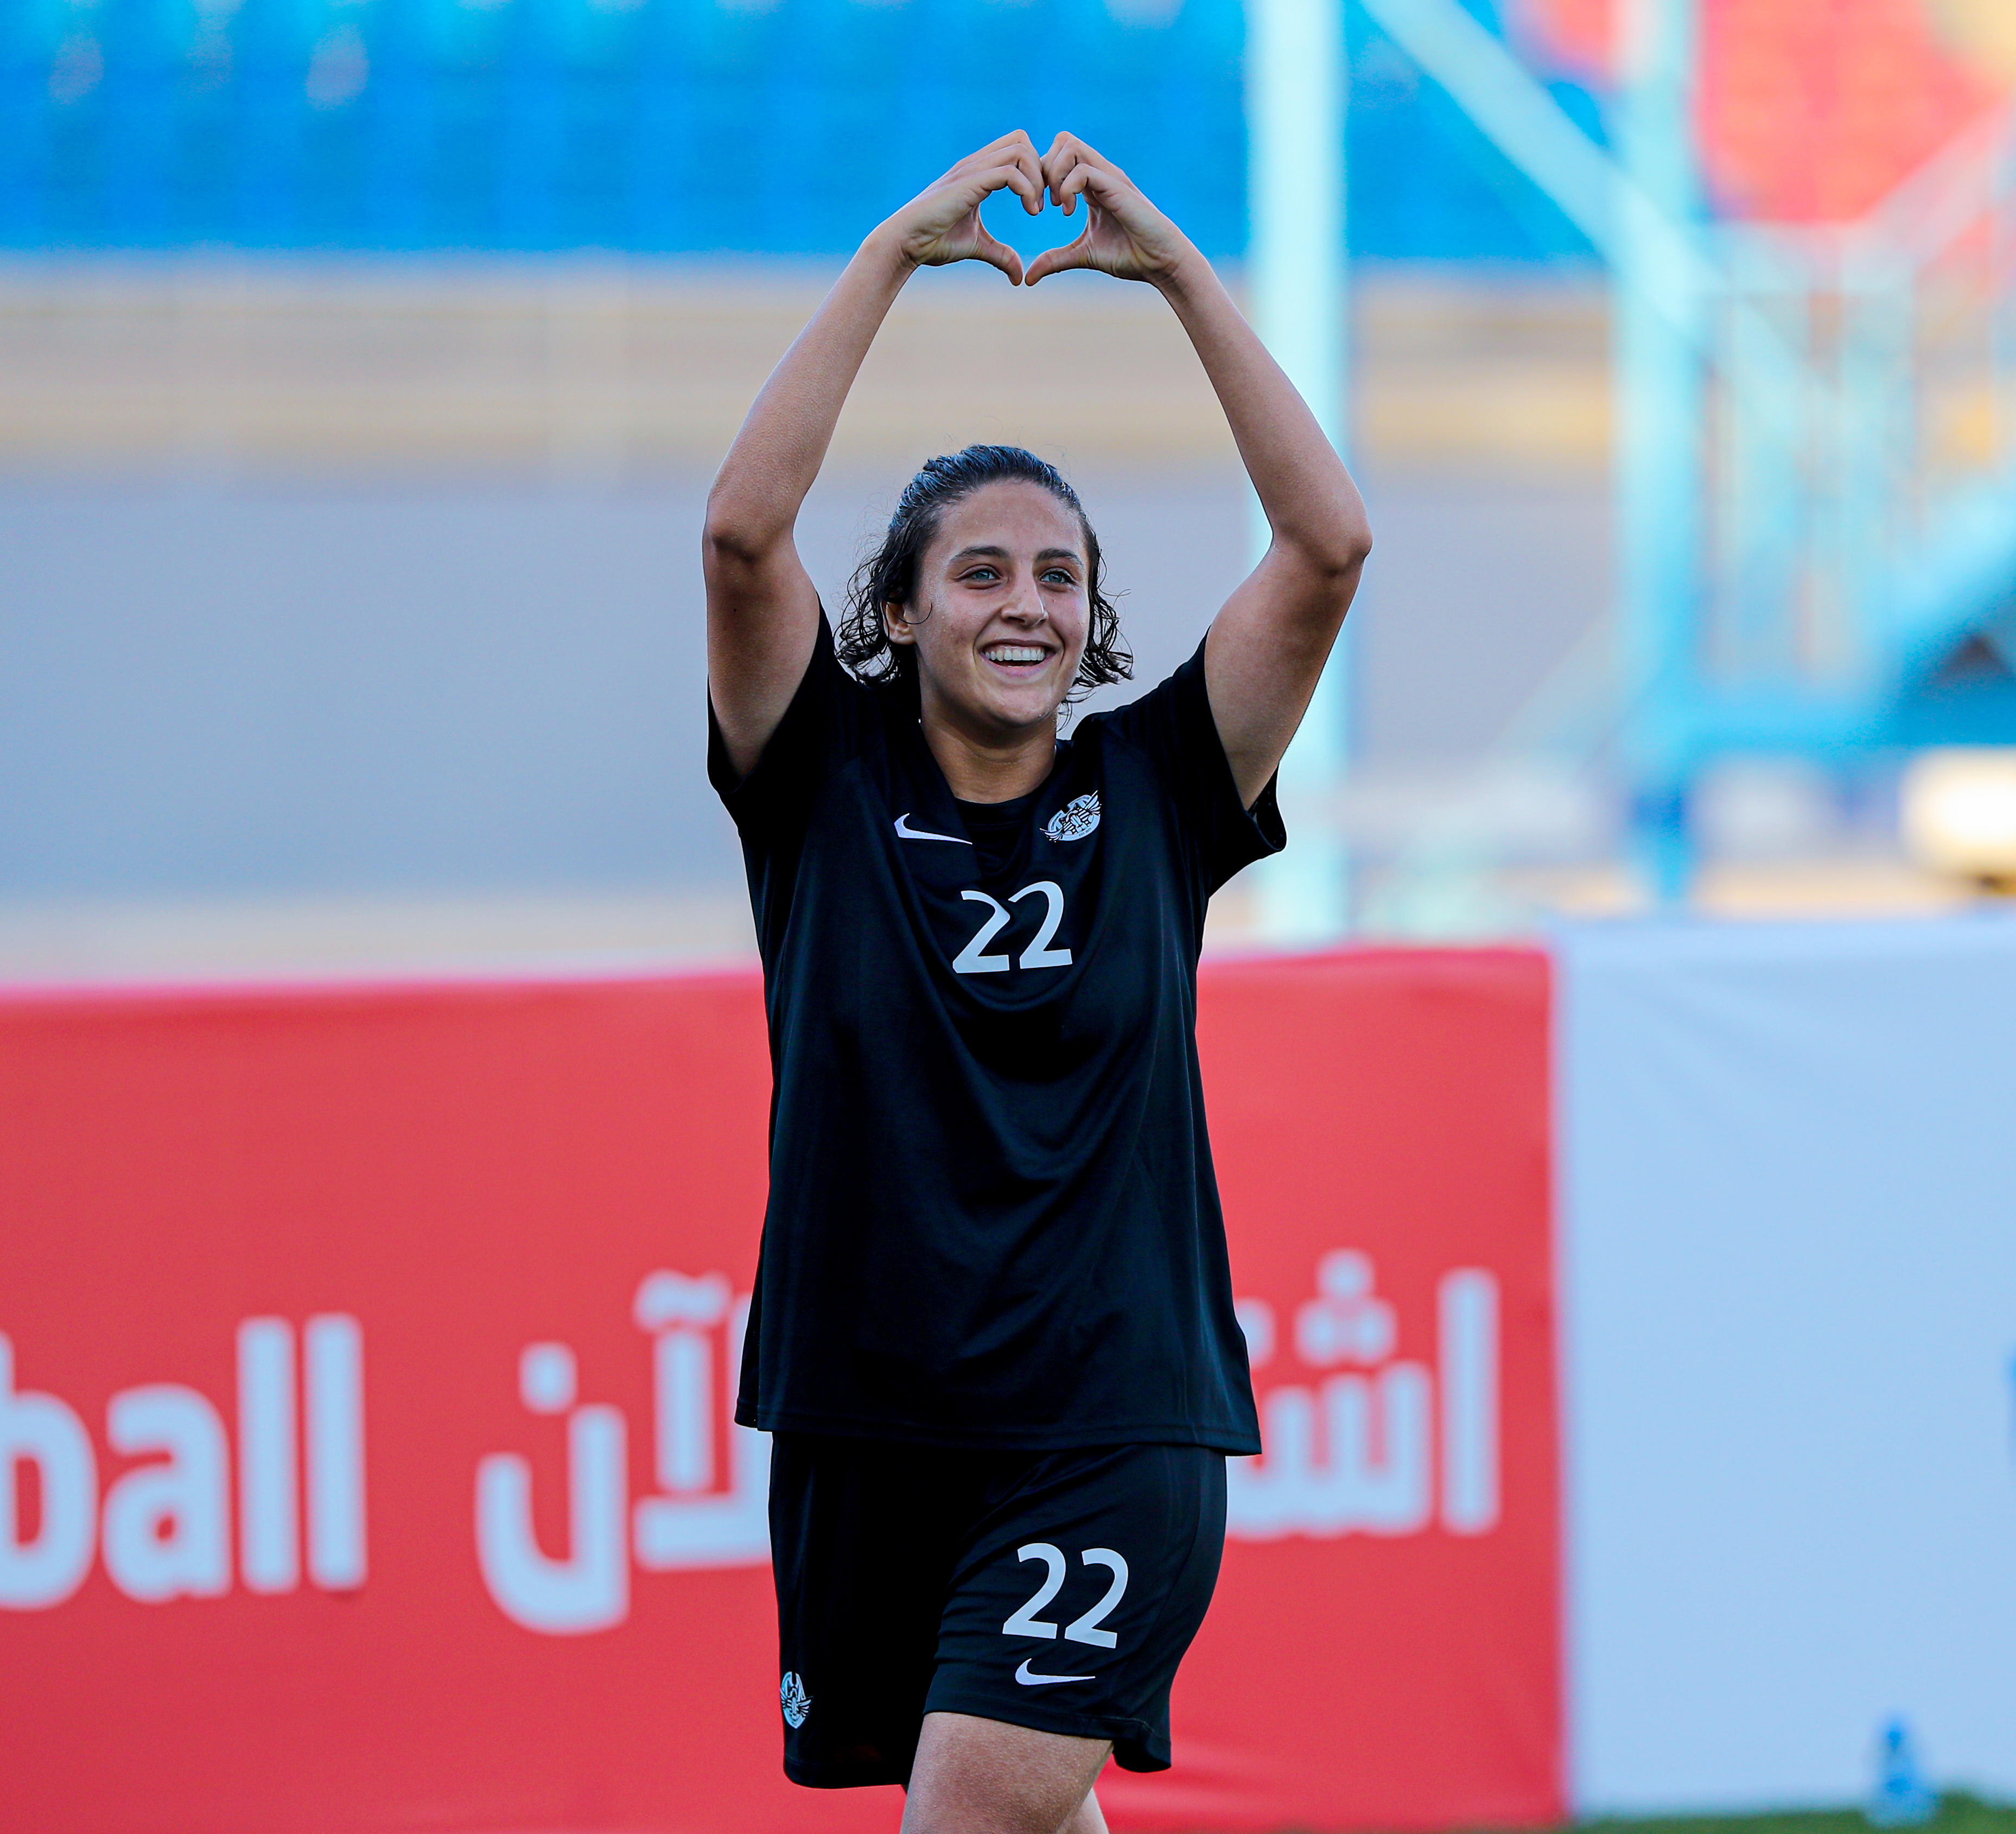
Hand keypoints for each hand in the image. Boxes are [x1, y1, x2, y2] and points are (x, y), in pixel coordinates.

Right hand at [876, 132, 1044, 283]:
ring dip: (1036, 179)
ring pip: (1020, 151)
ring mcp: (972, 170)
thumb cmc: (933, 242)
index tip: (1037, 204)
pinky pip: (1011, 172)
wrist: (905, 242)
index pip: (1016, 148)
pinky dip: (1027, 189)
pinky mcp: (970, 182)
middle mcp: (976, 164)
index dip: (1034, 171)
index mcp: (978, 172)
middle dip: (1040, 170)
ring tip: (1036, 209)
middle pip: (1022, 140)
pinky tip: (1029, 211)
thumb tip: (1019, 277)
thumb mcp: (977, 246)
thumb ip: (1001, 255)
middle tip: (1042, 203)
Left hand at [1025, 133, 1193, 287]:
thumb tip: (1028, 278)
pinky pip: (1082, 170)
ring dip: (1054, 174)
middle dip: (1044, 169)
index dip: (1041, 176)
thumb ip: (1055, 260)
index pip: (1058, 155)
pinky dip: (1067, 188)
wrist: (1160, 261)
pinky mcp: (1116, 185)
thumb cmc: (1129, 255)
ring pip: (1069, 146)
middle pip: (1062, 141)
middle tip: (1043, 203)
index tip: (1039, 208)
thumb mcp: (1083, 255)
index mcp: (1091, 184)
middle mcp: (1099, 173)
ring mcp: (1108, 176)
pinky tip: (1068, 212)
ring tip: (1057, 205)